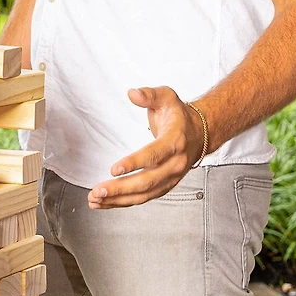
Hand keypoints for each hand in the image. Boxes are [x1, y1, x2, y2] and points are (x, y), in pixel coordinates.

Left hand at [87, 86, 205, 208]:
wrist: (200, 133)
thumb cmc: (179, 116)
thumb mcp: (167, 97)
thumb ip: (149, 94)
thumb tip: (132, 93)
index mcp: (175, 141)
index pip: (154, 155)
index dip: (134, 163)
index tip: (114, 169)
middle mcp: (175, 164)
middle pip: (147, 181)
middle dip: (121, 188)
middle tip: (98, 190)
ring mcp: (171, 178)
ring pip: (144, 194)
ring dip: (119, 200)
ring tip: (95, 200)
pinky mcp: (164, 186)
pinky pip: (144, 198)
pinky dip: (124, 202)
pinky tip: (105, 203)